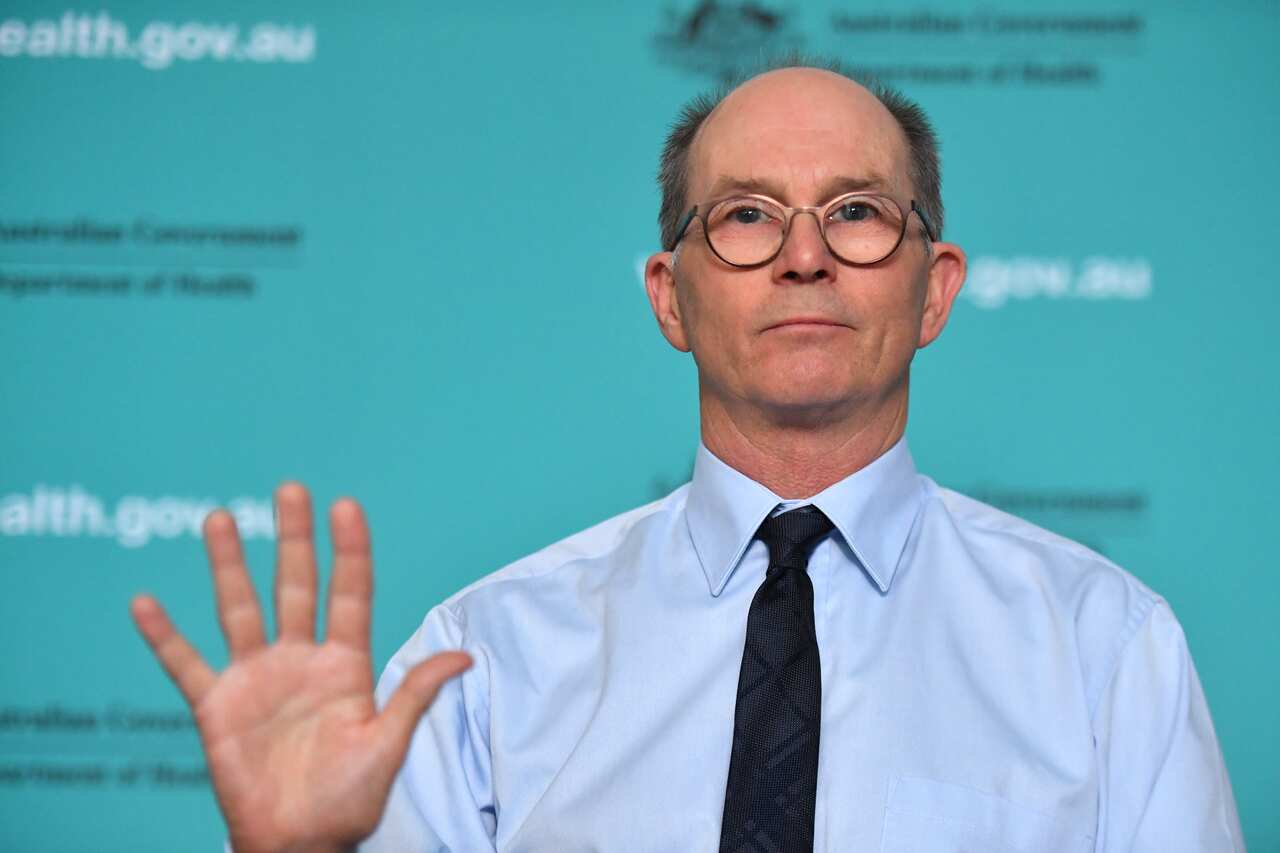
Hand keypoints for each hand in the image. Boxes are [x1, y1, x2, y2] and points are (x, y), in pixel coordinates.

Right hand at [130, 483, 470, 852]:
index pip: (350, 594)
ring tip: (219, 518)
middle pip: (296, 586)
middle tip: (291, 488)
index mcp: (346, 666)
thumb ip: (415, 696)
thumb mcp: (387, 746)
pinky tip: (145, 601)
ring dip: (228, 565)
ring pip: (240, 609)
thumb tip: (465, 656)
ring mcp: (256, 679)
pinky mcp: (216, 707)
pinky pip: (184, 665)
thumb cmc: (348, 801)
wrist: (299, 843)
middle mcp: (300, 661)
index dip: (350, 551)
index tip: (347, 506)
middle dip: (294, 538)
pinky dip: (163, 636)